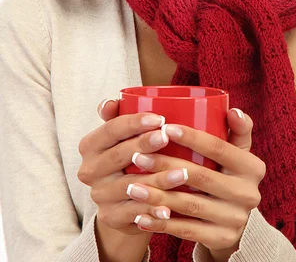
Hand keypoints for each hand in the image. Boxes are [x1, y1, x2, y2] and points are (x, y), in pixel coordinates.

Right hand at [77, 99, 176, 234]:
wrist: (121, 201)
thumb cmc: (127, 158)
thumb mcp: (121, 136)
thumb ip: (116, 116)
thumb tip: (111, 102)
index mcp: (89, 146)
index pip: (110, 130)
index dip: (134, 123)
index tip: (159, 118)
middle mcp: (89, 170)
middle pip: (118, 155)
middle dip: (144, 145)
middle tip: (167, 137)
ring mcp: (99, 195)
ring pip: (130, 186)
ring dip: (157, 179)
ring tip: (182, 173)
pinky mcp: (110, 217)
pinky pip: (134, 213)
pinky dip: (153, 210)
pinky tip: (170, 208)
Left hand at [123, 111, 265, 259]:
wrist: (237, 222)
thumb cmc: (229, 175)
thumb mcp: (238, 153)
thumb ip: (237, 130)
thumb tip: (232, 110)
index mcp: (253, 167)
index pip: (219, 148)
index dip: (192, 137)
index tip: (164, 128)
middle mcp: (248, 193)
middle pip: (200, 176)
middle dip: (165, 165)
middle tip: (137, 156)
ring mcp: (236, 219)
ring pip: (190, 204)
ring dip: (158, 195)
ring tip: (132, 186)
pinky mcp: (222, 238)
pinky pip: (187, 230)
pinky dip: (162, 222)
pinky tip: (140, 215)